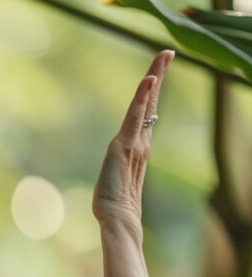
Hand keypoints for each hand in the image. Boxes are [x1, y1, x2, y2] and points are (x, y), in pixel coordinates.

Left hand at [92, 49, 173, 227]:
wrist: (118, 219)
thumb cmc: (113, 207)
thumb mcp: (114, 183)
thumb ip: (117, 175)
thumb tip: (113, 182)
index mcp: (138, 148)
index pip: (146, 115)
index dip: (151, 94)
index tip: (156, 74)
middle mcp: (141, 142)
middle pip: (151, 103)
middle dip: (157, 76)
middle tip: (167, 53)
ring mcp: (135, 142)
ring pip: (146, 104)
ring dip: (154, 77)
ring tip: (164, 55)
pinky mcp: (125, 145)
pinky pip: (135, 116)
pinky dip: (143, 97)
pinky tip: (149, 80)